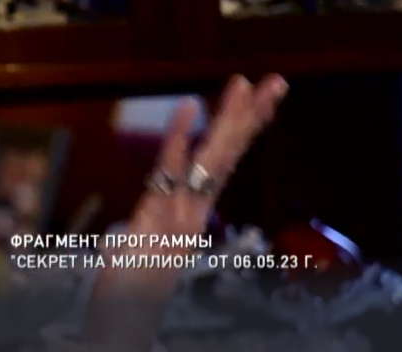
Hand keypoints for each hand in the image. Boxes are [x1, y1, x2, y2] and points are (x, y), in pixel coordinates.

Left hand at [80, 74, 288, 348]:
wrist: (125, 319)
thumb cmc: (133, 277)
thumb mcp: (147, 233)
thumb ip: (160, 207)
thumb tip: (168, 183)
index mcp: (193, 208)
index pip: (224, 159)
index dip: (243, 126)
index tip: (261, 95)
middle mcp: (194, 209)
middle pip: (228, 155)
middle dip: (251, 116)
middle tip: (275, 81)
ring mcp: (179, 215)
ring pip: (209, 161)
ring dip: (226, 120)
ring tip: (241, 84)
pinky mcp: (155, 221)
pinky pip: (167, 173)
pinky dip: (178, 138)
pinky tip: (188, 107)